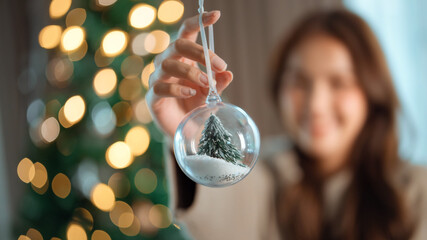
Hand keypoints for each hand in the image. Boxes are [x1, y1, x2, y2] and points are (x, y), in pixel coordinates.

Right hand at [145, 11, 232, 138]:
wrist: (184, 129)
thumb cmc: (195, 105)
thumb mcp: (211, 93)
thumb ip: (218, 83)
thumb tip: (228, 73)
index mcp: (182, 56)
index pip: (187, 32)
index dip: (199, 21)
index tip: (216, 15)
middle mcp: (167, 62)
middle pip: (178, 44)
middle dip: (200, 52)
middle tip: (219, 66)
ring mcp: (157, 78)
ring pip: (169, 64)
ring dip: (192, 72)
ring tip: (207, 84)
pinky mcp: (153, 96)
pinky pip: (161, 87)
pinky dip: (178, 89)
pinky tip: (191, 93)